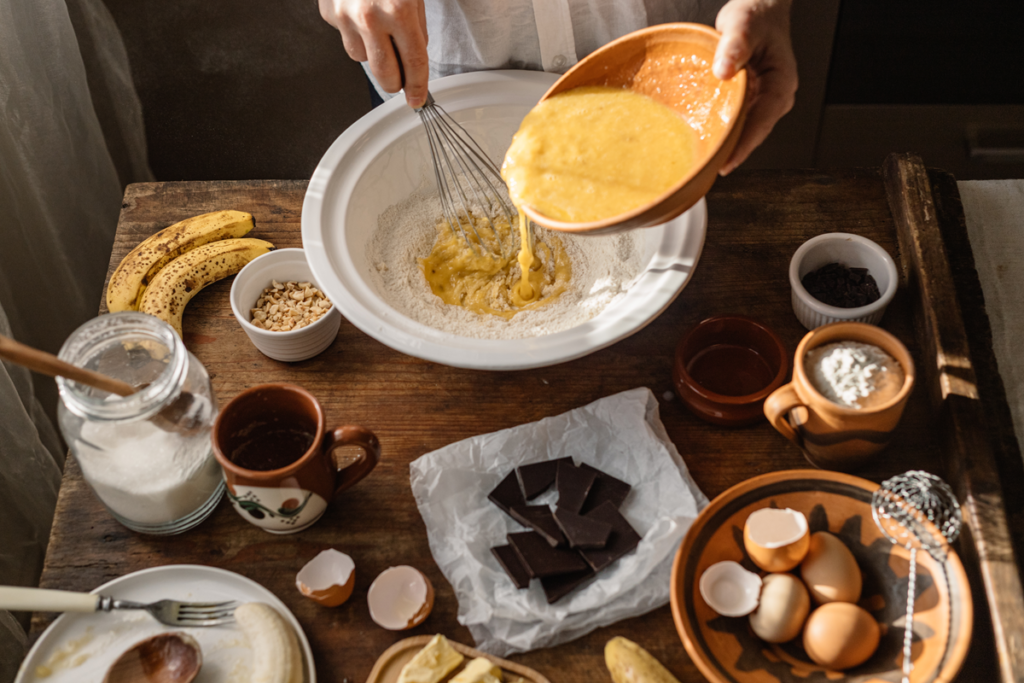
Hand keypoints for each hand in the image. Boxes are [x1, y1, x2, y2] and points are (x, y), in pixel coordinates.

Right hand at [319, 0, 429, 107]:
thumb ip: (416, 27)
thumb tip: (413, 60)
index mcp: (398, 11)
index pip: (413, 62)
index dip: (418, 86)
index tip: (417, 99)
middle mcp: (370, 18)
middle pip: (385, 74)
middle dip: (395, 82)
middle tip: (400, 78)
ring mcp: (346, 17)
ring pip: (361, 57)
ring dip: (371, 52)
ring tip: (376, 26)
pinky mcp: (329, 15)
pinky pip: (345, 37)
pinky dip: (354, 32)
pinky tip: (359, 14)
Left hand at [713, 0, 797, 174]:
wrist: (760, 8)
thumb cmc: (756, 15)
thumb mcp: (743, 24)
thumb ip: (735, 45)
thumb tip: (724, 70)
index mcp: (781, 84)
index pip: (762, 122)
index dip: (744, 145)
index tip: (726, 163)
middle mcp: (775, 97)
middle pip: (753, 132)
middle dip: (732, 151)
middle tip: (706, 169)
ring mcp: (763, 100)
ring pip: (745, 130)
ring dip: (726, 144)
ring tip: (703, 161)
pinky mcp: (751, 100)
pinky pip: (737, 120)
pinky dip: (723, 130)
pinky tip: (705, 138)